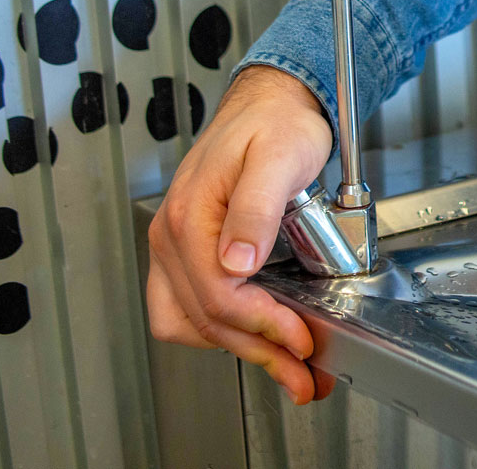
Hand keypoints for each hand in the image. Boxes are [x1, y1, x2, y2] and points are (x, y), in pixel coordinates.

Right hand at [146, 65, 332, 402]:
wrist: (271, 102)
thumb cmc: (276, 123)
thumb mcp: (278, 157)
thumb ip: (256, 208)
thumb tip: (236, 261)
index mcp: (191, 215)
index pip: (218, 295)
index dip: (263, 326)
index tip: (300, 340)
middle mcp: (174, 235)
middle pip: (206, 318)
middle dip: (258, 352)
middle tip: (302, 373)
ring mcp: (178, 245)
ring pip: (192, 321)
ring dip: (239, 348)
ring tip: (285, 365)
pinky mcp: (191, 250)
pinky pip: (190, 306)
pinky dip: (221, 330)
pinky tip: (257, 335)